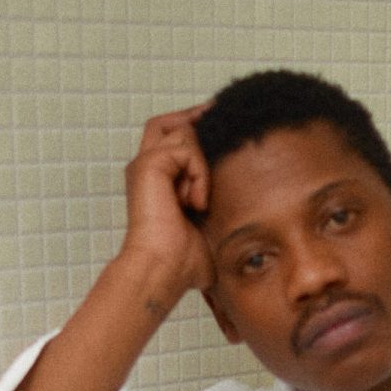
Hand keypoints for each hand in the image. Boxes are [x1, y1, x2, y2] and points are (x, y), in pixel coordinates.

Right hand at [119, 104, 217, 304]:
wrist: (163, 270)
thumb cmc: (181, 263)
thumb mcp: (209, 232)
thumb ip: (218, 214)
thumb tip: (244, 243)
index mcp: (157, 183)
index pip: (170, 141)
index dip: (193, 132)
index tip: (222, 133)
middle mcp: (147, 169)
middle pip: (165, 123)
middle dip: (193, 120)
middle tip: (219, 127)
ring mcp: (146, 164)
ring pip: (183, 132)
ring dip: (200, 164)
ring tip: (199, 201)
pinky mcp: (149, 165)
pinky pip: (185, 149)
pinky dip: (198, 174)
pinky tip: (196, 203)